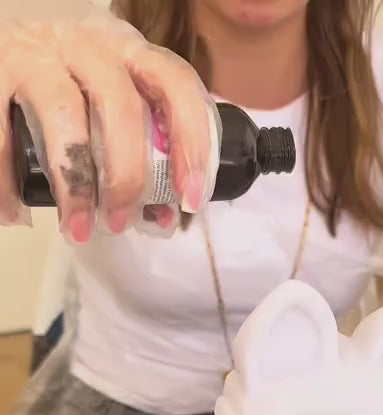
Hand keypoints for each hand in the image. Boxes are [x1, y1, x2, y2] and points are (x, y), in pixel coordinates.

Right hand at [0, 5, 216, 239]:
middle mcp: (86, 45)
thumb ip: (137, 143)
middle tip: (122, 221)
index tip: (189, 197)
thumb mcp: (106, 98)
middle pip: (122, 105)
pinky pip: (3, 132)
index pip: (175, 85)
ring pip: (65, 116)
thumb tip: (160, 212)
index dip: (191, 143)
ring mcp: (39, 54)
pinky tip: (14, 212)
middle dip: (127, 175)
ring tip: (78, 227)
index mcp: (126, 52)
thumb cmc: (63, 86)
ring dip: (75, 183)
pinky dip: (8, 180)